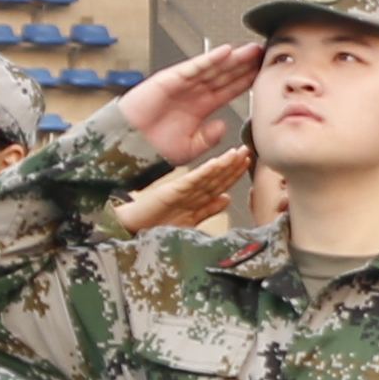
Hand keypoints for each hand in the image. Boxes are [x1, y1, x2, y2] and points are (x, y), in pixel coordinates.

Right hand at [106, 41, 263, 165]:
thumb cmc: (154, 148)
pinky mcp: (169, 80)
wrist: (129, 148)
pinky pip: (193, 67)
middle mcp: (194, 93)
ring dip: (232, 58)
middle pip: (225, 75)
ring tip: (251, 50)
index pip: (229, 90)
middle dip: (244, 65)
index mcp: (201, 107)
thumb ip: (209, 138)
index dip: (246, 80)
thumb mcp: (190, 148)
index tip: (264, 73)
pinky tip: (226, 52)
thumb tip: (223, 127)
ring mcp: (182, 85)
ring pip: (213, 68)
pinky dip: (209, 59)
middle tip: (265, 54)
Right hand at [107, 147, 250, 238]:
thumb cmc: (157, 226)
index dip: (234, 172)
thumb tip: (227, 198)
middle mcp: (191, 191)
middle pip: (216, 176)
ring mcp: (181, 190)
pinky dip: (204, 172)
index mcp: (196, 197)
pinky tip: (215, 163)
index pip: (219, 183)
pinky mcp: (171, 191)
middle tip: (247, 149)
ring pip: (207, 176)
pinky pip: (191, 181)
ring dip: (223, 165)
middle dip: (233, 164)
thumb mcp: (189, 220)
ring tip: (236, 154)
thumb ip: (208, 209)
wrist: (131, 229)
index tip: (248, 161)